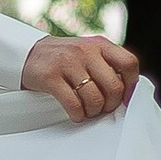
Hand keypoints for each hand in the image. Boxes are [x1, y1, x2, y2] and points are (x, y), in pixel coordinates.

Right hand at [22, 33, 140, 121]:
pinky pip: (73, 104)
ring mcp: (67, 62)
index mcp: (100, 45)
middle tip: (102, 108)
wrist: (29, 53)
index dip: (131, 85)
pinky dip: (77, 115)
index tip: (124, 98)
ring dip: (92, 111)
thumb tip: (128, 93)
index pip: (129, 63)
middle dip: (110, 104)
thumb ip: (108, 65)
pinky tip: (75, 114)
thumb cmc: (65, 58)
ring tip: (87, 111)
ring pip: (94, 98)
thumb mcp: (89, 53)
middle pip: (114, 86)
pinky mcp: (50, 76)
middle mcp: (86, 51)